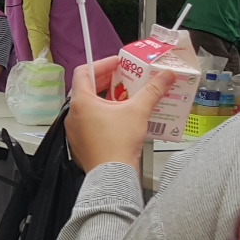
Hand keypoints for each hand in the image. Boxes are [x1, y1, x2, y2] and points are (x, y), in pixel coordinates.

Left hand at [65, 56, 172, 171]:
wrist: (112, 176)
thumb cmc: (118, 144)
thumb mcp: (138, 111)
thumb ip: (152, 91)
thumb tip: (165, 76)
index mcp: (81, 102)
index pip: (84, 72)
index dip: (101, 64)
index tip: (117, 64)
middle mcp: (74, 115)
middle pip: (87, 89)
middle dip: (108, 82)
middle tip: (125, 78)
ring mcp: (75, 130)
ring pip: (90, 107)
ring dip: (107, 99)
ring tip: (126, 98)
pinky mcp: (81, 143)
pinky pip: (91, 123)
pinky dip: (104, 116)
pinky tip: (122, 118)